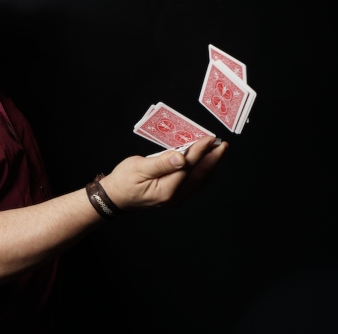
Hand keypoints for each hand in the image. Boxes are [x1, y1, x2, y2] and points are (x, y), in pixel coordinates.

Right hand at [99, 136, 227, 208]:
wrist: (115, 197)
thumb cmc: (123, 180)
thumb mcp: (138, 167)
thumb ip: (161, 163)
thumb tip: (182, 157)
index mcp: (165, 189)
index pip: (188, 166)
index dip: (200, 151)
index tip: (209, 138)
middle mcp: (174, 197)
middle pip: (199, 176)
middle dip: (212, 159)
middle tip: (222, 144)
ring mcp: (175, 199)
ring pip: (199, 181)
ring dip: (209, 165)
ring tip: (217, 151)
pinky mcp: (174, 197)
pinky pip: (193, 184)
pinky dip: (201, 172)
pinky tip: (204, 163)